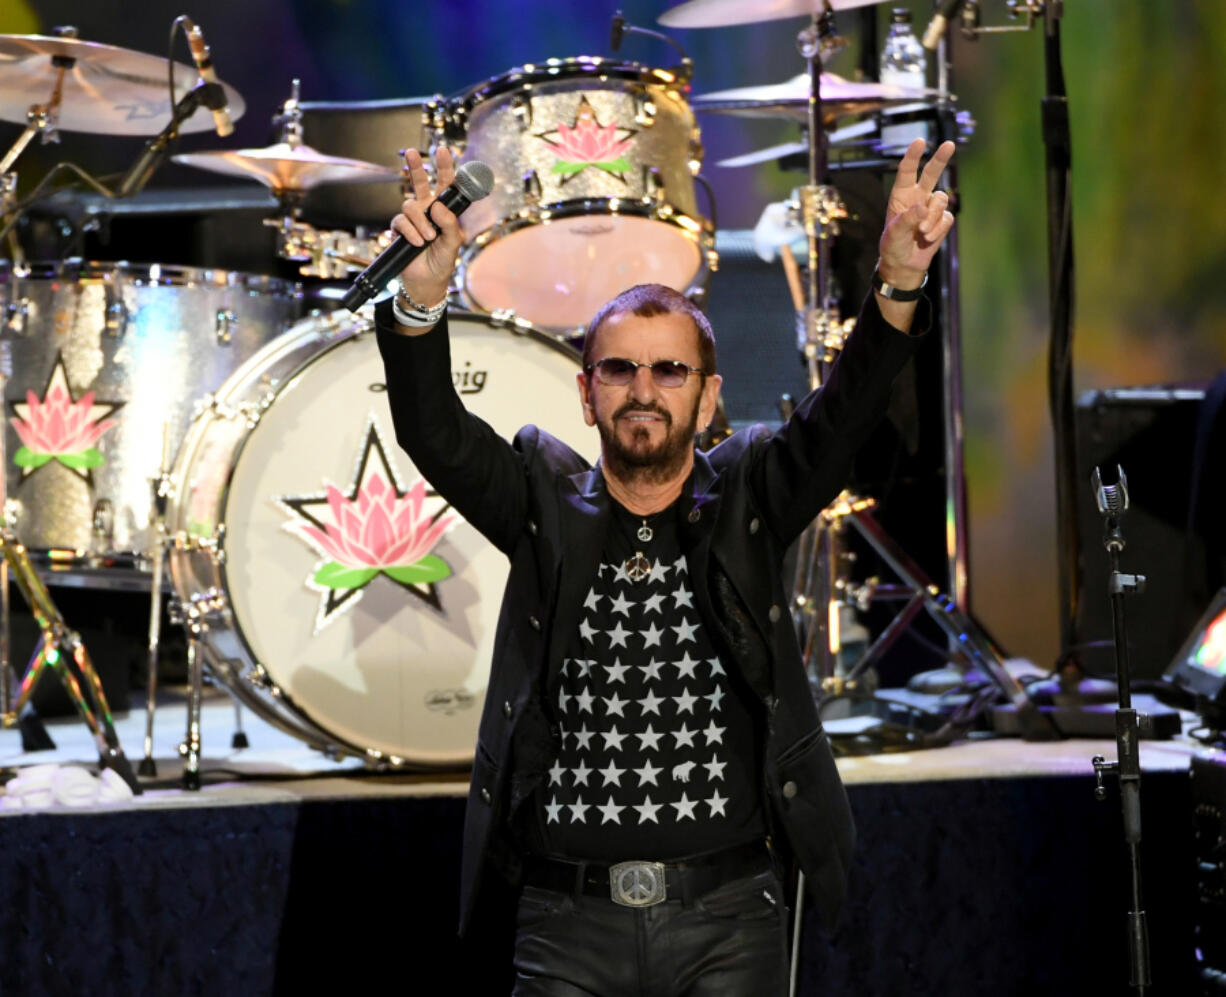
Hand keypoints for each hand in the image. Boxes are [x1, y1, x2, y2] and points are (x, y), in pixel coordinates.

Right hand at [391, 146, 464, 305]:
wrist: (426, 282)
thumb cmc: (442, 262)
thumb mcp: (453, 244)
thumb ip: (450, 224)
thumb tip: (437, 206)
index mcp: (444, 211)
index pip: (445, 186)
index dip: (444, 168)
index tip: (443, 150)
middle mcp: (427, 211)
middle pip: (419, 183)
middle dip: (415, 166)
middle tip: (411, 152)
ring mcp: (412, 219)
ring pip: (410, 206)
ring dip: (420, 222)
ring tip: (428, 239)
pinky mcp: (399, 229)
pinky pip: (401, 222)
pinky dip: (410, 232)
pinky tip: (417, 243)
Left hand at [878, 138, 955, 286]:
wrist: (904, 264)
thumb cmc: (893, 246)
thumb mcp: (894, 234)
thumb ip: (907, 220)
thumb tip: (923, 207)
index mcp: (901, 195)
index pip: (906, 171)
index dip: (913, 156)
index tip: (920, 141)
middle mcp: (918, 197)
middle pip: (931, 173)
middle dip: (940, 159)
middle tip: (948, 144)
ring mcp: (931, 208)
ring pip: (941, 201)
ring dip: (932, 218)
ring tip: (922, 233)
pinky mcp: (942, 219)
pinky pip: (946, 219)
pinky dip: (938, 230)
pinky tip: (928, 239)